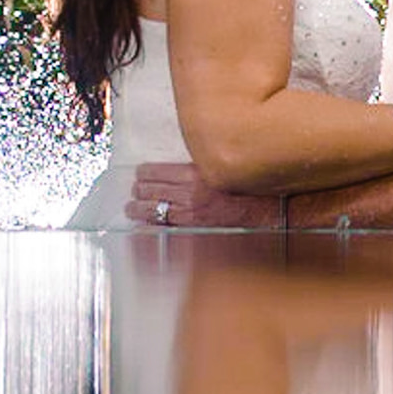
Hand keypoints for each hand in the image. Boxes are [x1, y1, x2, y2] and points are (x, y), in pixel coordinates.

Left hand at [127, 163, 279, 231]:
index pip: (153, 171)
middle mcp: (188, 193)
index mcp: (193, 173)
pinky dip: (149, 224)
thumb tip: (169, 170)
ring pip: (150, 209)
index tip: (140, 174)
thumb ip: (192, 166)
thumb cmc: (242, 186)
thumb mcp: (216, 167)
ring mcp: (188, 212)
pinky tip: (143, 223)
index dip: (142, 173)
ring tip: (131, 208)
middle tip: (134, 191)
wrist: (260, 209)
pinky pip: (161, 226)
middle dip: (137, 190)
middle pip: (147, 189)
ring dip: (136, 208)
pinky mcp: (191, 227)